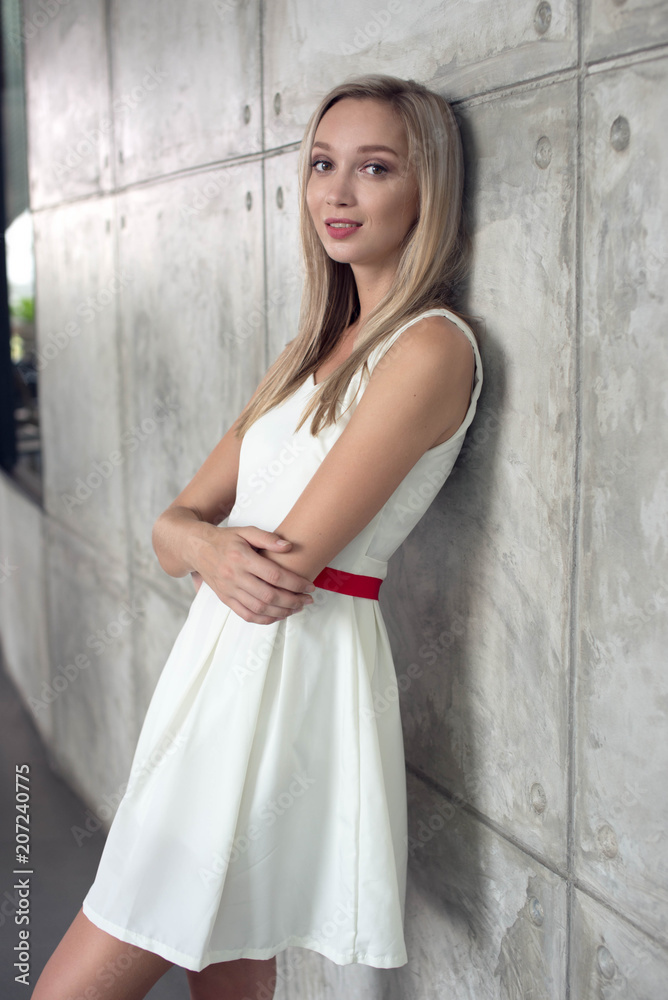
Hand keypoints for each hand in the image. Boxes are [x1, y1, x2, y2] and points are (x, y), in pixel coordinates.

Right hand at [193, 525, 315, 624]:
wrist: (197, 548)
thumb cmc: (225, 538)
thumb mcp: (246, 531)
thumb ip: (268, 538)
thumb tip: (289, 546)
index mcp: (242, 558)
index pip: (274, 575)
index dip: (295, 583)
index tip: (309, 586)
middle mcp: (235, 576)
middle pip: (269, 595)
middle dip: (293, 601)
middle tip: (308, 600)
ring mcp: (229, 590)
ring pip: (259, 608)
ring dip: (282, 611)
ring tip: (297, 608)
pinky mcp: (226, 599)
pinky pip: (246, 615)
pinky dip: (265, 619)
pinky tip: (278, 615)